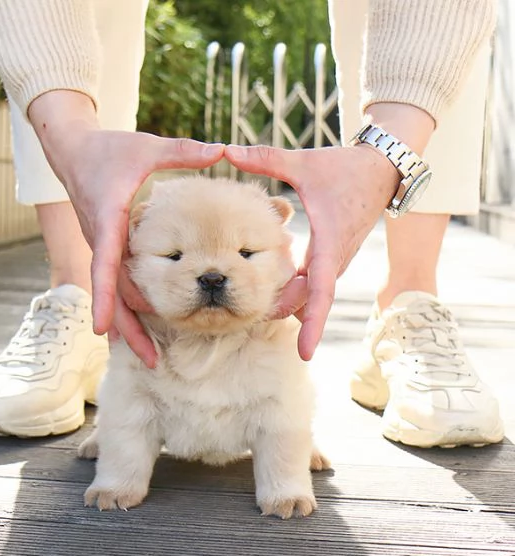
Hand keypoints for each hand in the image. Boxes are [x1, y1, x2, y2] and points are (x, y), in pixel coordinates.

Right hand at [29, 91, 223, 366]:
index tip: (101, 330)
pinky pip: (116, 285)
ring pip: (114, 295)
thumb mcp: (146, 147)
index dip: (102, 298)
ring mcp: (103, 248)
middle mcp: (102, 241)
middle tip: (151, 362)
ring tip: (151, 357)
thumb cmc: (109, 149)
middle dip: (126, 330)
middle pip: (110, 295)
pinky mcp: (108, 248)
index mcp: (110, 221)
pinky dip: (128, 308)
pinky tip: (143, 328)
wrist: (72, 151)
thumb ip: (183, 151)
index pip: (105, 265)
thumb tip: (223, 150)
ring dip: (129, 326)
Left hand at [226, 143, 398, 360]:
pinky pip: (312, 283)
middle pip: (309, 301)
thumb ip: (265, 159)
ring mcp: (335, 261)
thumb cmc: (345, 168)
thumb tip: (225, 151)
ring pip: (310, 294)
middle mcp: (335, 259)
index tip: (305, 353)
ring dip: (287, 303)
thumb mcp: (303, 163)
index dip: (313, 323)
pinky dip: (293, 291)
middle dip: (284, 313)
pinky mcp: (332, 257)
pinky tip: (269, 290)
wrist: (382, 169)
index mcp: (329, 243)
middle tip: (249, 318)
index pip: (321, 292)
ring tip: (252, 306)